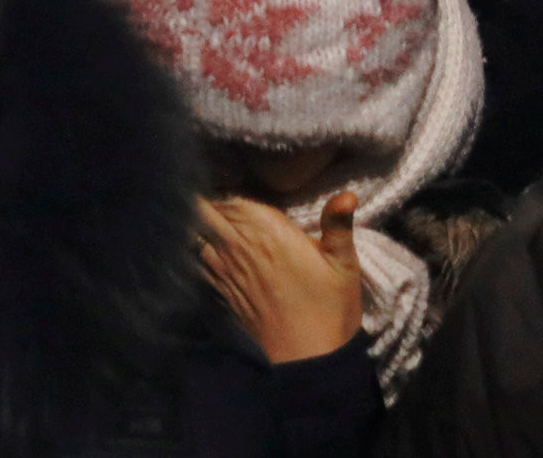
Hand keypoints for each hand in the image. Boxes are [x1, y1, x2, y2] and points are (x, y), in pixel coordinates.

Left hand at [197, 192, 364, 365]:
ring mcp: (227, 271)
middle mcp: (241, 248)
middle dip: (207, 203)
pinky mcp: (221, 292)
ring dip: (198, 224)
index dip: (229, 192)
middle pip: (207, 213)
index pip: (233, 199)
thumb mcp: (343, 264)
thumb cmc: (330, 308)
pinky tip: (201, 248)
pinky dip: (195, 250)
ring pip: (197, 235)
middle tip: (213, 197)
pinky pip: (197, 262)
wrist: (308, 359)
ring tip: (206, 218)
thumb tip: (347, 194)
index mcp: (269, 233)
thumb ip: (338, 224)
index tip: (231, 182)